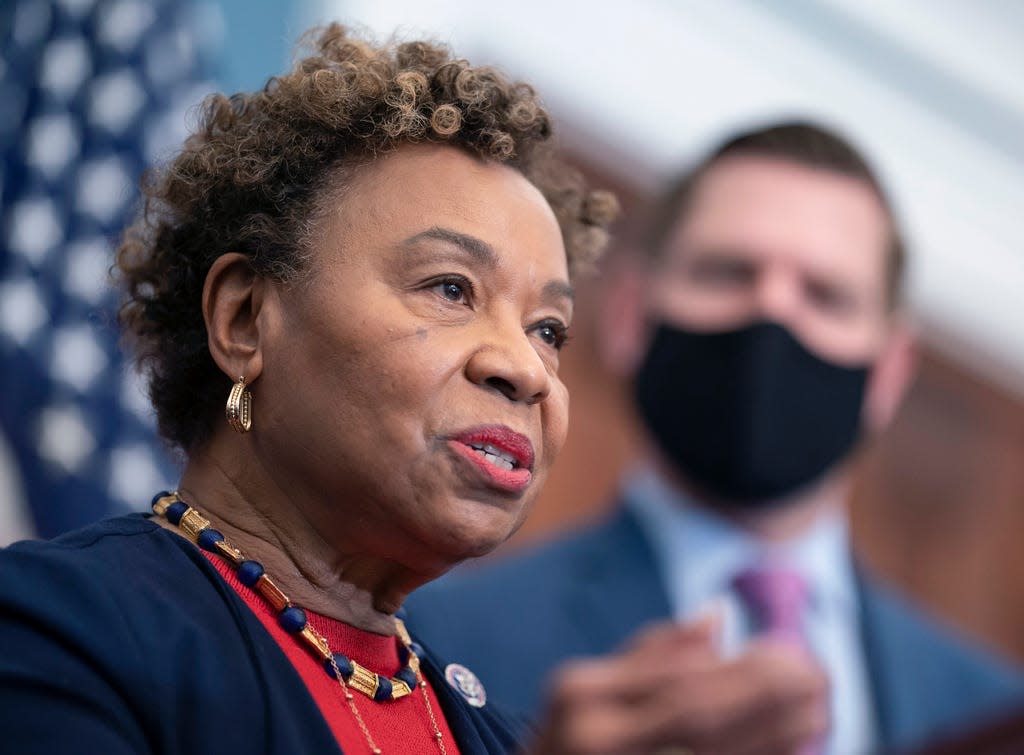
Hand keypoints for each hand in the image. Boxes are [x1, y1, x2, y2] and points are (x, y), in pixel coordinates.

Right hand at [528, 618, 828, 754]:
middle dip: (768, 697)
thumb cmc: (567, 738)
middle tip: (818, 676)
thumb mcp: (584, 686)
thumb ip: (650, 652)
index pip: (678, 683)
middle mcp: (598, 741)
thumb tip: (718, 615)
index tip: (790, 652)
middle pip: (700, 719)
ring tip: (819, 709)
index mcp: (583, 698)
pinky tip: (791, 746)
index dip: (743, 671)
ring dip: (776, 734)